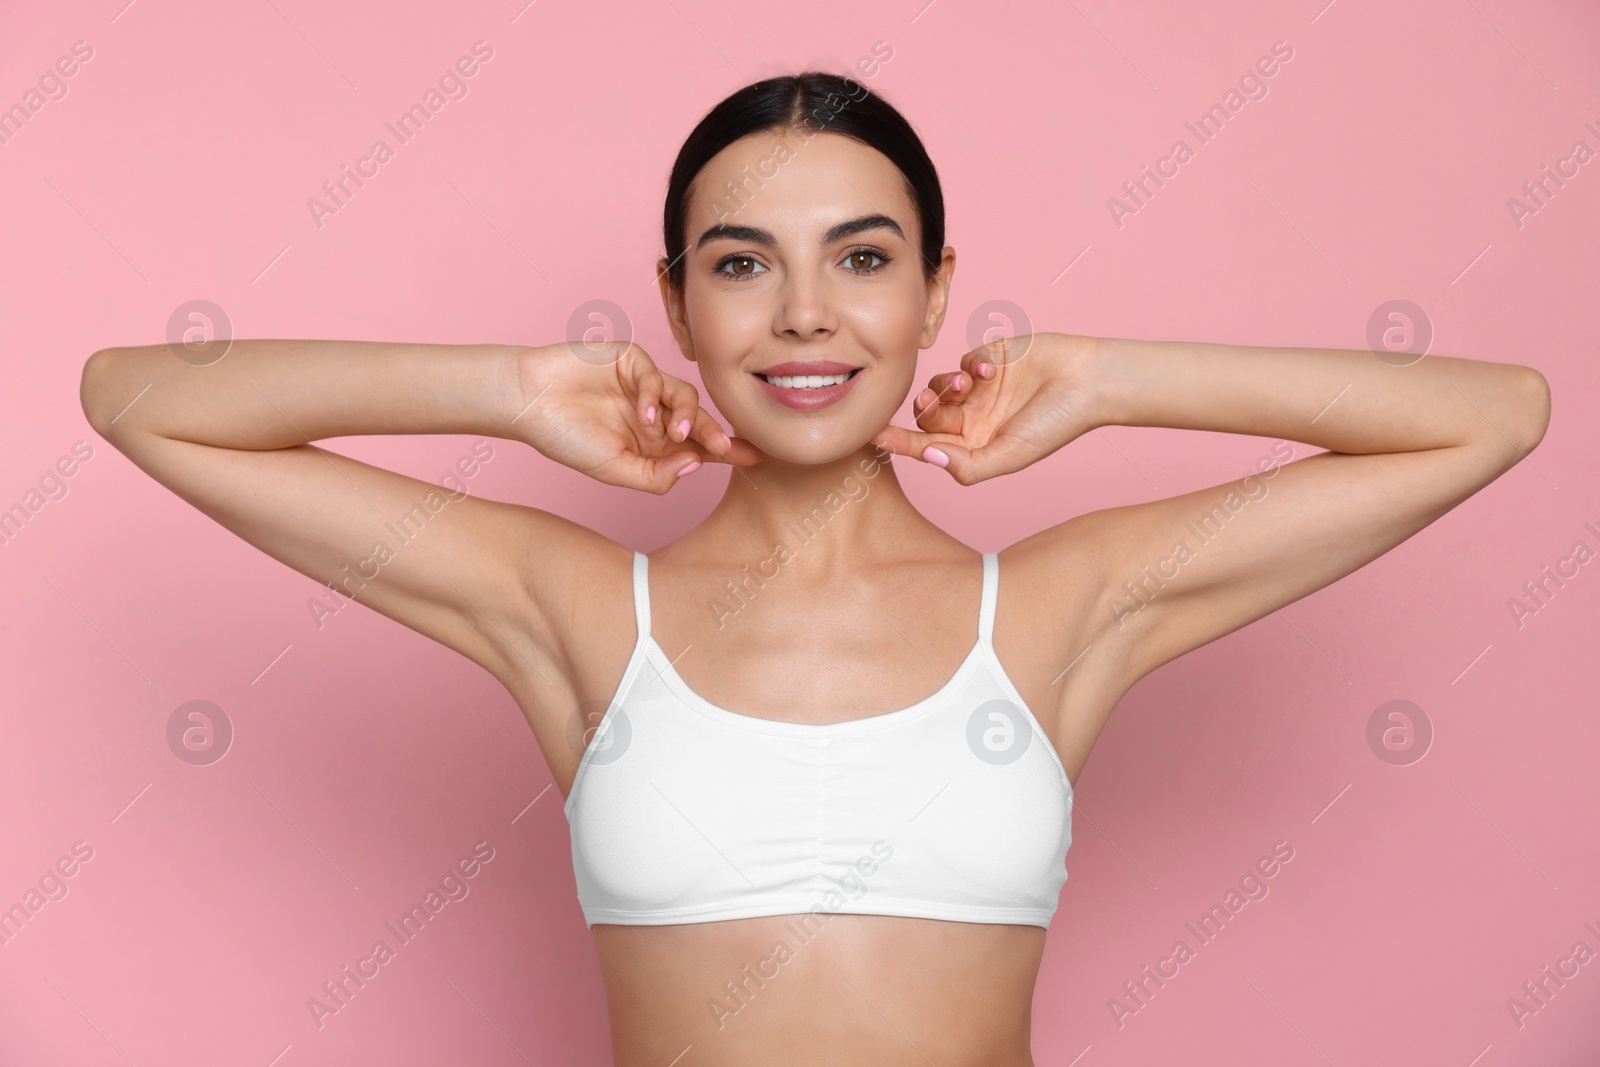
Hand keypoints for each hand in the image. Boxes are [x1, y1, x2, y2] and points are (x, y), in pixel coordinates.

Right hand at [511, 340, 763, 492]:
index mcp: (653, 442)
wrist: (529, 403)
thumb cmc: (566, 438)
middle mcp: (655, 414)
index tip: (757, 458)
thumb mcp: (615, 470)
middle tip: (726, 448)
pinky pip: (658, 377)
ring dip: (686, 418)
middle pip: (700, 422)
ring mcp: (645, 385)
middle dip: (716, 436)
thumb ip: (656, 476)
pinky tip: (642, 418)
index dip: (727, 452)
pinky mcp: (633, 361)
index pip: (698, 447)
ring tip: (673, 436)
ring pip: (686, 397)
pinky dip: (655, 398)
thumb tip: (696, 468)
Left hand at [871, 333, 1098, 484]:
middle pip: (928, 417)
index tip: (872, 434)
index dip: (898, 442)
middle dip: (925, 410)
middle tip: (932, 403)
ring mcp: (980, 389)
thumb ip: (968, 465)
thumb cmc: (1055, 424)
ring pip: (939, 387)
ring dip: (946, 385)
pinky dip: (971, 364)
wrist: (1088, 381)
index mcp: (975, 447)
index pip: (927, 446)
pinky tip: (991, 368)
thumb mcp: (1011, 455)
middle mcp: (974, 419)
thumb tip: (928, 458)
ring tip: (969, 383)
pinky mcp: (988, 358)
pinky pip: (962, 360)